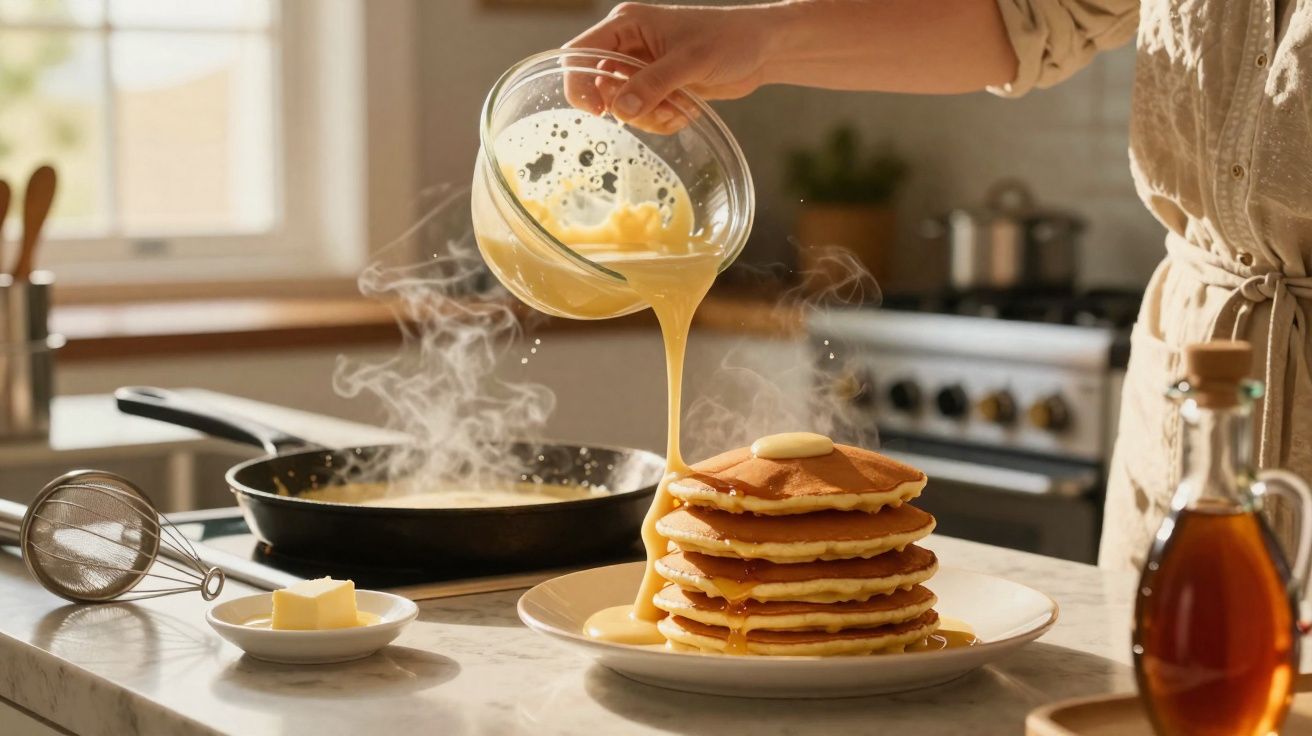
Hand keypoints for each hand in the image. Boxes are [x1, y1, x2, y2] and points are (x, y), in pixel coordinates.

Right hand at [564, 3, 773, 132]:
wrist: (762, 49)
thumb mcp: (690, 61)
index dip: (579, 83)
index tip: (599, 111)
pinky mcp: (658, 87)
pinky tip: (686, 109)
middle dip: (625, 106)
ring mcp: (643, 68)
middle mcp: (628, 45)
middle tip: (655, 109)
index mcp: (626, 24)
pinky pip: (643, 114)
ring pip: (622, 106)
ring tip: (679, 108)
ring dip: (648, 116)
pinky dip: (661, 119)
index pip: (580, 53)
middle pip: (599, 86)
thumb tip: (619, 109)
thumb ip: (653, 84)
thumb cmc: (730, 39)